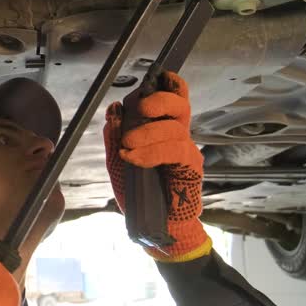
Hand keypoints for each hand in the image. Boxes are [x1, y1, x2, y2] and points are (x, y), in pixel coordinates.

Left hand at [103, 71, 211, 261]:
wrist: (157, 226)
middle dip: (158, 100)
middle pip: (179, 104)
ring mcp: (187, 150)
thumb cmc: (141, 193)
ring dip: (147, 132)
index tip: (153, 78)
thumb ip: (116, 135)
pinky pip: (175, 151)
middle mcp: (179, 134)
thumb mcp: (119, 161)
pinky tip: (135, 158)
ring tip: (128, 145)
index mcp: (164, 128)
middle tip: (138, 107)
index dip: (167, 84)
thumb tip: (114, 108)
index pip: (173, 97)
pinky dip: (152, 152)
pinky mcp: (191, 168)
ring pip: (175, 127)